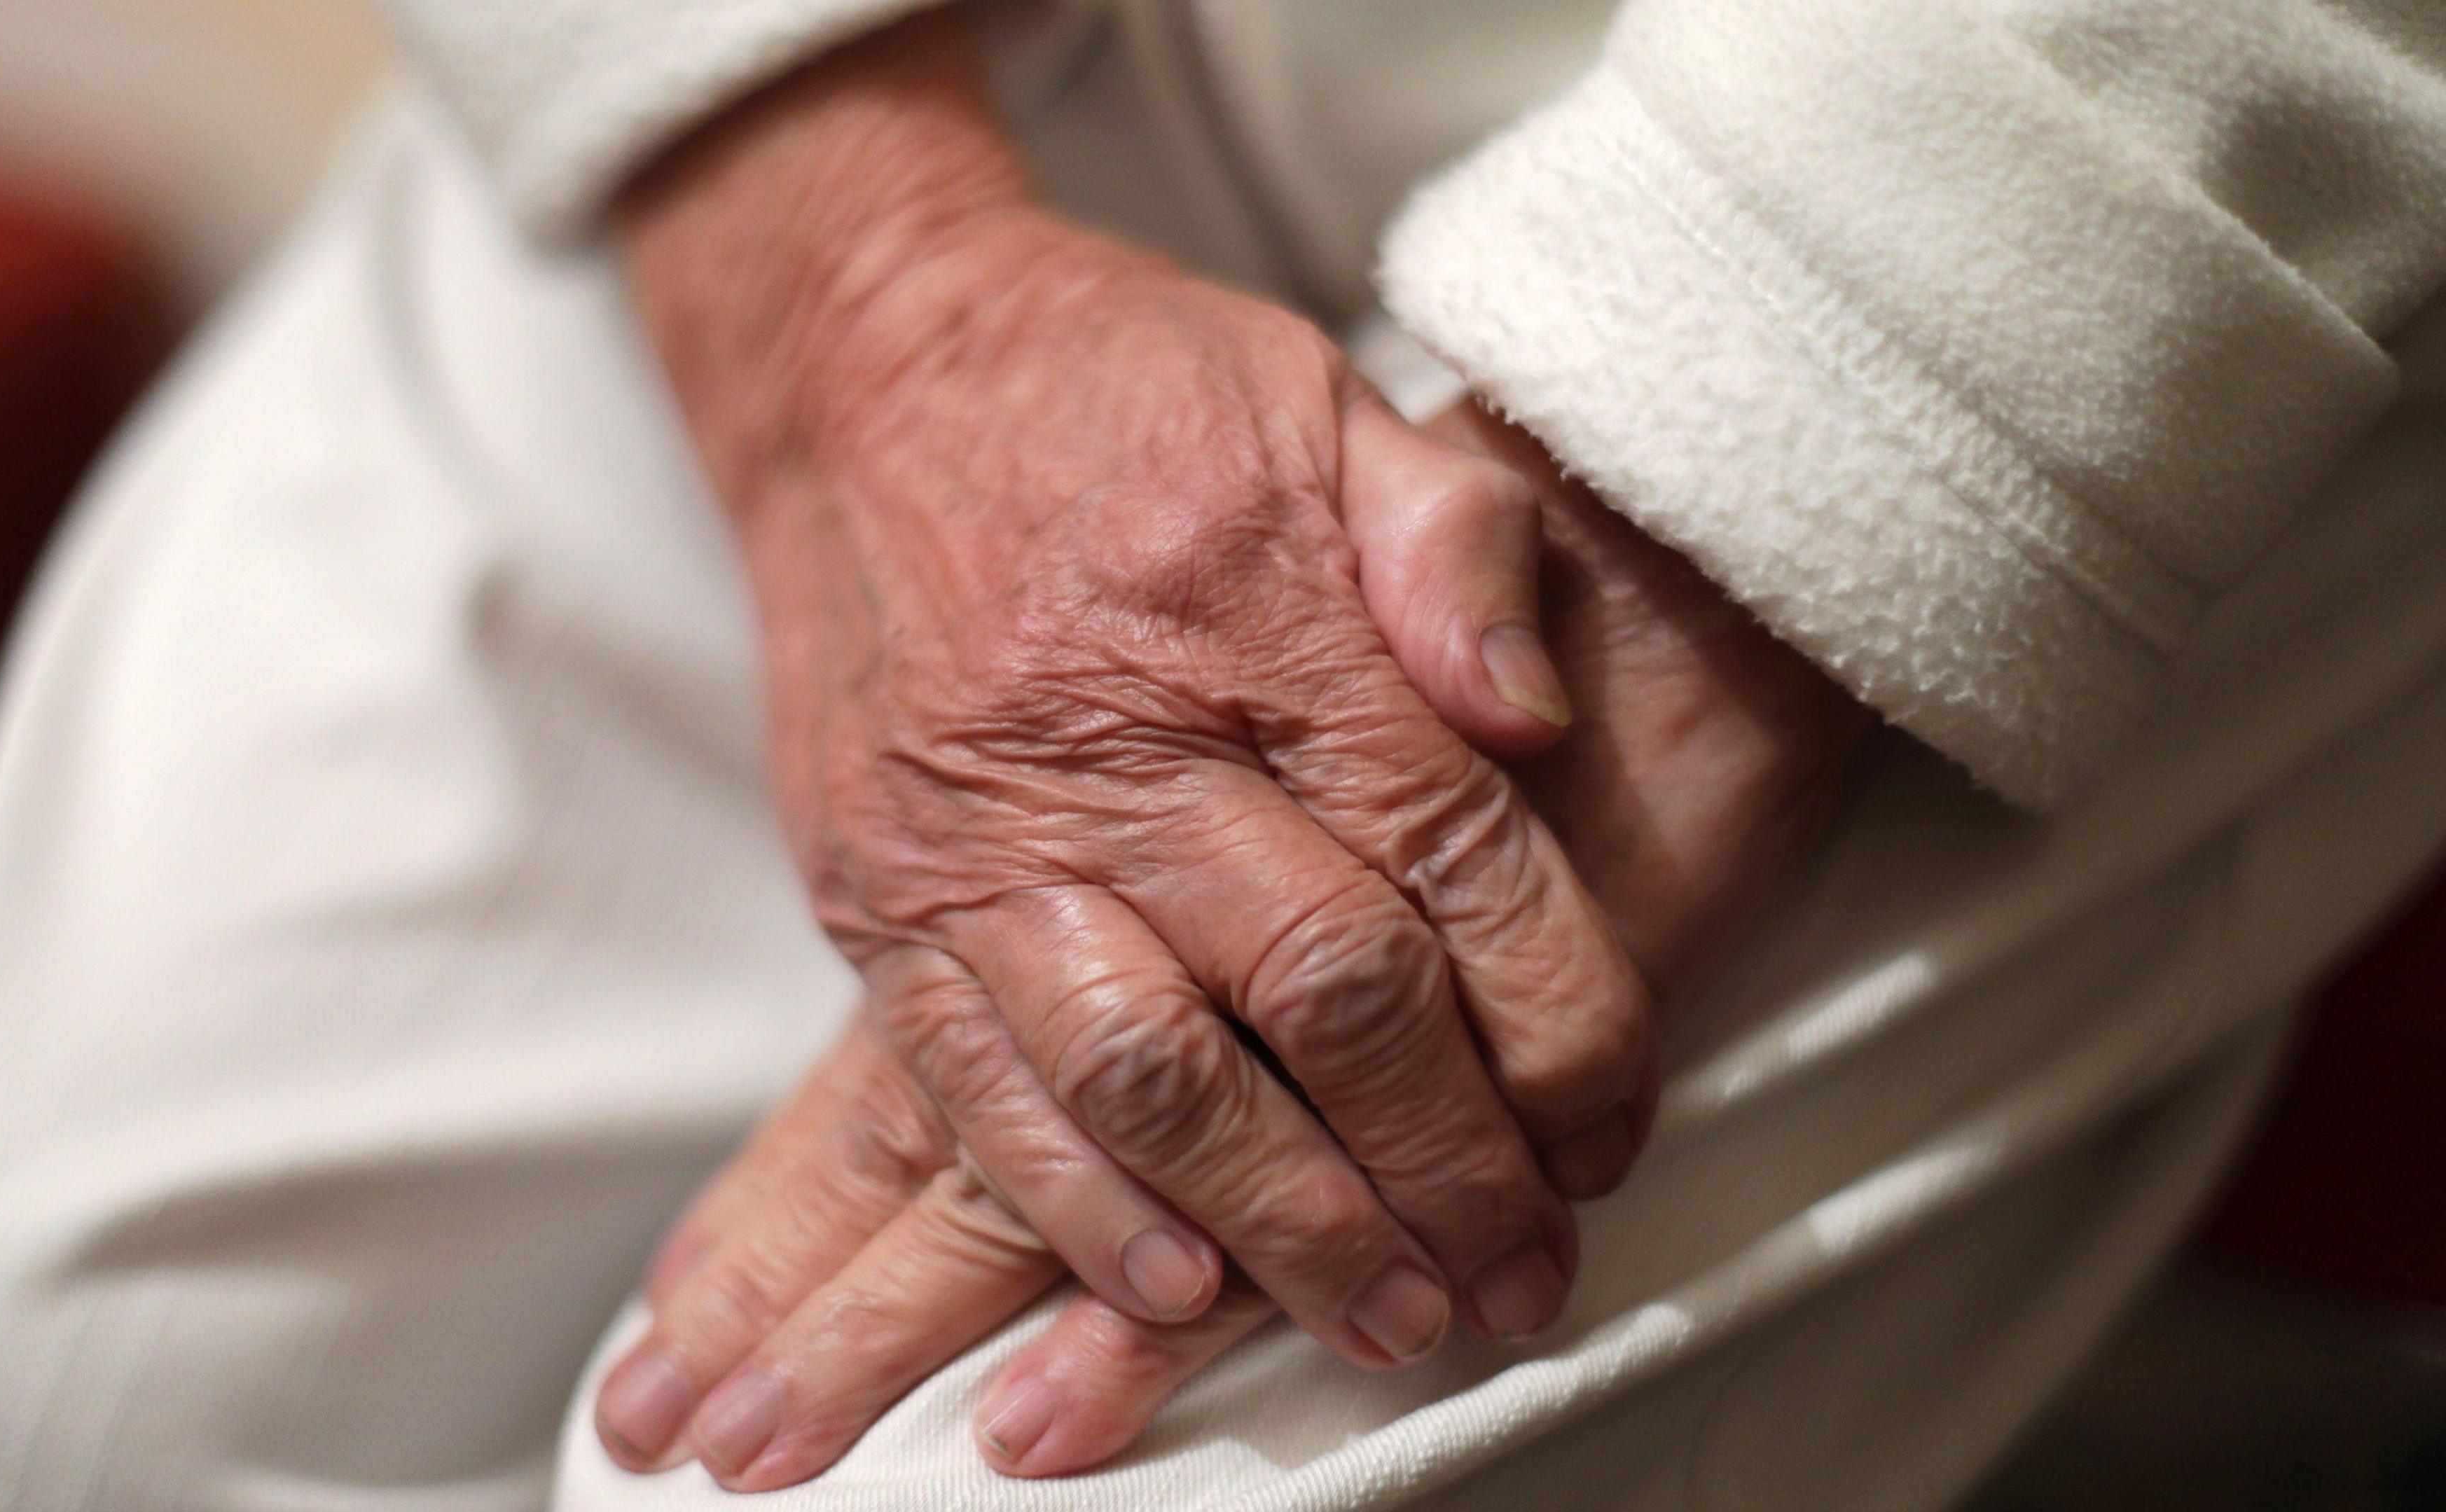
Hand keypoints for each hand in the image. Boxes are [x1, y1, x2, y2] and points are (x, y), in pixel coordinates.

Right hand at [603, 401, 1872, 1484]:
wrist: (867, 361)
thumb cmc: (1122, 386)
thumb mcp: (1328, 401)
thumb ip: (1459, 549)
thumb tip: (1544, 723)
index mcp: (1260, 616)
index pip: (1453, 863)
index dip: (1560, 1025)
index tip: (1610, 1132)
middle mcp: (1120, 738)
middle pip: (1324, 997)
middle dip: (1445, 1169)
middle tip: (1519, 1279)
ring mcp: (979, 830)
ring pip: (1153, 1078)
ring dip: (1284, 1226)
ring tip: (1384, 1320)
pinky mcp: (877, 892)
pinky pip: (972, 1087)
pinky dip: (1078, 1208)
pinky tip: (1173, 1287)